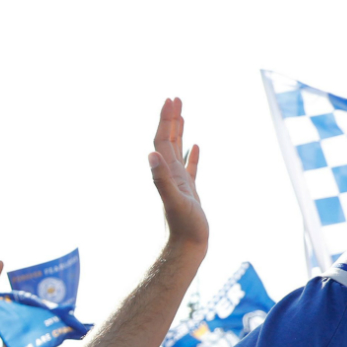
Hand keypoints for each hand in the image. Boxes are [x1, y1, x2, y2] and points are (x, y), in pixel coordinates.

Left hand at [149, 98, 207, 249]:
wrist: (186, 247)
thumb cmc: (183, 227)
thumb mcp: (174, 200)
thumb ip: (161, 178)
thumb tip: (151, 154)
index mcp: (166, 172)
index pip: (162, 140)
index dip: (165, 120)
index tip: (170, 100)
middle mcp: (170, 175)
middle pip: (168, 140)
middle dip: (171, 119)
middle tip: (175, 99)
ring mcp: (179, 182)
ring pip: (178, 151)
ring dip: (179, 132)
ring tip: (182, 115)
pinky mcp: (190, 192)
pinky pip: (190, 168)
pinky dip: (192, 154)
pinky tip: (195, 146)